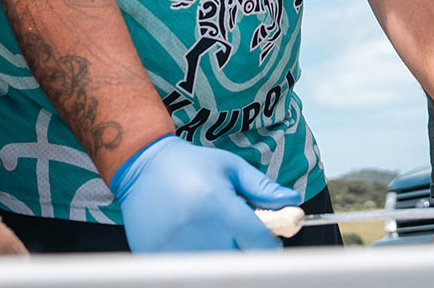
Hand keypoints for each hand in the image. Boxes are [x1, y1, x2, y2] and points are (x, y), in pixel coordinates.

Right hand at [109, 134, 300, 251]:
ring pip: (216, 270)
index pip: (260, 245)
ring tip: (210, 234)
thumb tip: (293, 203)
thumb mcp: (229, 167)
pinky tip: (189, 240)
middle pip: (240, 263)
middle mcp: (197, 230)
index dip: (269, 247)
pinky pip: (188, 271)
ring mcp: (174, 247)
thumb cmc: (189, 164)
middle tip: (234, 235)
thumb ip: (262, 188)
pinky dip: (195, 261)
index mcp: (218, 207)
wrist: (140, 163)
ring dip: (220, 257)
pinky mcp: (156, 257)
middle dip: (244, 252)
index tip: (265, 242)